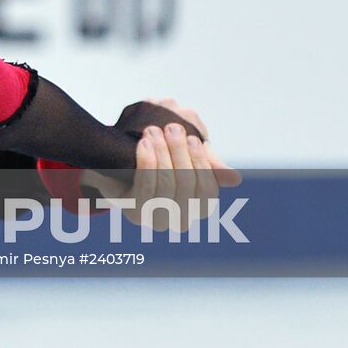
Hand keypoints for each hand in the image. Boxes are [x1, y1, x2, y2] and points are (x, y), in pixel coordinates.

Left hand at [83, 99, 240, 232]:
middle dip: (180, 152)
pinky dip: (147, 162)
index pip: (208, 191)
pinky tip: (144, 143)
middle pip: (188, 185)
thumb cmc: (157, 155)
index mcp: (196, 207)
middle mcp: (179, 220)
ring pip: (167, 185)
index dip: (202, 163)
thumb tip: (234, 179)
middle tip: (171, 127)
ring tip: (153, 131)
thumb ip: (208, 164)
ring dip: (162, 153)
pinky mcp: (134, 212)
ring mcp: (156, 219)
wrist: (113, 158)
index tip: (192, 138)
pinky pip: (146, 187)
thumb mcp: (185, 154)